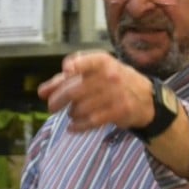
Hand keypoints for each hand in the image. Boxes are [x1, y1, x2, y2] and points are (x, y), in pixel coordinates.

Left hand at [37, 50, 153, 133]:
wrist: (146, 98)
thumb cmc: (113, 81)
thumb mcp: (96, 72)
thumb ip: (67, 78)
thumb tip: (42, 91)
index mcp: (103, 62)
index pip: (88, 61)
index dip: (77, 65)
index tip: (66, 70)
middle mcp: (110, 76)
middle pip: (75, 90)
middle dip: (58, 100)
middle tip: (52, 106)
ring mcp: (115, 94)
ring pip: (81, 107)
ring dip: (71, 113)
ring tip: (71, 113)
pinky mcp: (118, 111)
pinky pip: (92, 121)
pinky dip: (78, 126)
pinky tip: (73, 127)